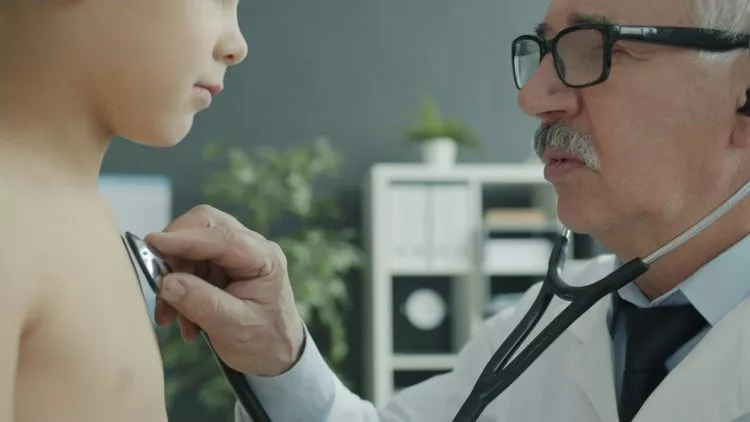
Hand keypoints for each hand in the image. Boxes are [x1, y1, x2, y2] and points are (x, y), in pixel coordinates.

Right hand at [145, 204, 304, 376]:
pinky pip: (190, 262)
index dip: (183, 238)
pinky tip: (181, 317)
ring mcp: (237, 254)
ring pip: (192, 245)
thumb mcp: (233, 328)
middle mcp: (252, 247)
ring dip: (174, 277)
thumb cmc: (263, 342)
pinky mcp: (222, 264)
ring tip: (172, 317)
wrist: (275, 355)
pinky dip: (178, 287)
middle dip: (175, 251)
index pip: (220, 237)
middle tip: (159, 282)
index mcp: (264, 258)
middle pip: (204, 225)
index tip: (152, 243)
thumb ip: (201, 303)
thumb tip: (166, 283)